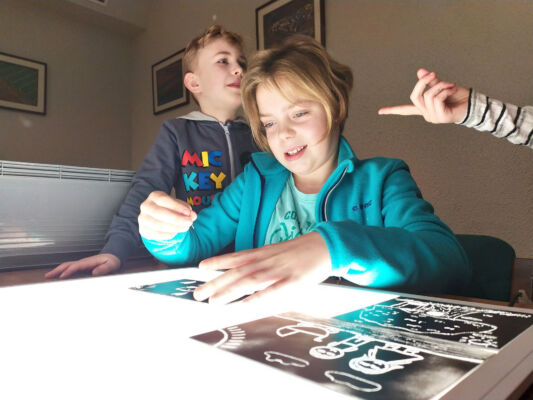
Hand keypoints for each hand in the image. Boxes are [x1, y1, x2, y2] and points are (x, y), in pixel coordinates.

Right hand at [45, 253, 120, 278]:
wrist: (113, 256)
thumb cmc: (111, 261)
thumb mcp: (111, 265)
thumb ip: (104, 269)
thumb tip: (94, 272)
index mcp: (89, 262)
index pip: (76, 266)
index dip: (68, 271)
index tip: (62, 277)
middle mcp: (83, 262)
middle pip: (67, 265)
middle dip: (57, 270)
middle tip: (47, 276)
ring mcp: (81, 263)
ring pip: (66, 266)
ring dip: (57, 270)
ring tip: (48, 276)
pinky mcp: (81, 266)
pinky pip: (69, 268)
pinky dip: (62, 271)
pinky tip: (57, 276)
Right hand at [138, 191, 196, 240]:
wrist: (158, 219)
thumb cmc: (170, 209)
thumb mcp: (178, 206)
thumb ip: (185, 209)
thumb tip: (192, 215)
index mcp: (155, 196)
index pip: (164, 199)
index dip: (176, 206)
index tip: (188, 212)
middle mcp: (146, 206)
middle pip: (159, 212)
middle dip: (176, 218)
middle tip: (189, 222)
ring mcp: (143, 218)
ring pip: (157, 224)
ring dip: (174, 227)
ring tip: (185, 228)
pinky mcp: (143, 230)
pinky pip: (156, 234)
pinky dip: (168, 234)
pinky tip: (176, 232)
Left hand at [193, 232, 331, 304]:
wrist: (327, 244)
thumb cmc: (302, 251)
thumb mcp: (279, 252)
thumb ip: (262, 262)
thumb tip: (245, 274)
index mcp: (265, 253)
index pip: (237, 257)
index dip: (218, 261)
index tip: (201, 267)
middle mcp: (268, 260)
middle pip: (238, 271)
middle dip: (216, 283)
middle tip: (198, 293)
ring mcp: (280, 270)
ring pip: (250, 280)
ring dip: (230, 290)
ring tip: (213, 300)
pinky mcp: (294, 281)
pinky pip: (274, 291)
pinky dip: (259, 297)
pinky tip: (246, 304)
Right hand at [378, 68, 469, 122]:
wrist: (473, 104)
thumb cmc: (459, 97)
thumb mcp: (442, 86)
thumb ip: (430, 81)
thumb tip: (421, 71)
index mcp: (425, 109)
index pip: (405, 111)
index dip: (392, 110)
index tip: (379, 112)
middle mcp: (426, 114)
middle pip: (415, 96)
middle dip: (424, 82)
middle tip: (434, 74)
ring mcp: (433, 117)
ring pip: (428, 95)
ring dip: (440, 85)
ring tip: (451, 85)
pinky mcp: (441, 117)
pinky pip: (437, 98)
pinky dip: (445, 89)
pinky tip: (452, 89)